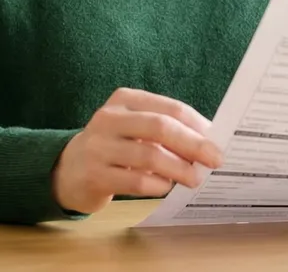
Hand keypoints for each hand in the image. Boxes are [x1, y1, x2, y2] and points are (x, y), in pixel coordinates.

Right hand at [51, 87, 223, 214]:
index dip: (197, 125)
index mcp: (124, 100)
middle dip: (193, 145)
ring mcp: (99, 147)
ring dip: (178, 169)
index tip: (220, 140)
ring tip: (194, 179)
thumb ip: (164, 129)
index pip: (169, 108)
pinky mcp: (96, 175)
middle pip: (160, 128)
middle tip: (215, 160)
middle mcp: (109, 119)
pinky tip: (165, 187)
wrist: (67, 169)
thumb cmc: (113, 147)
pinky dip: (158, 185)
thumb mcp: (132, 128)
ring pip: (149, 155)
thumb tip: (209, 142)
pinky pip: (135, 181)